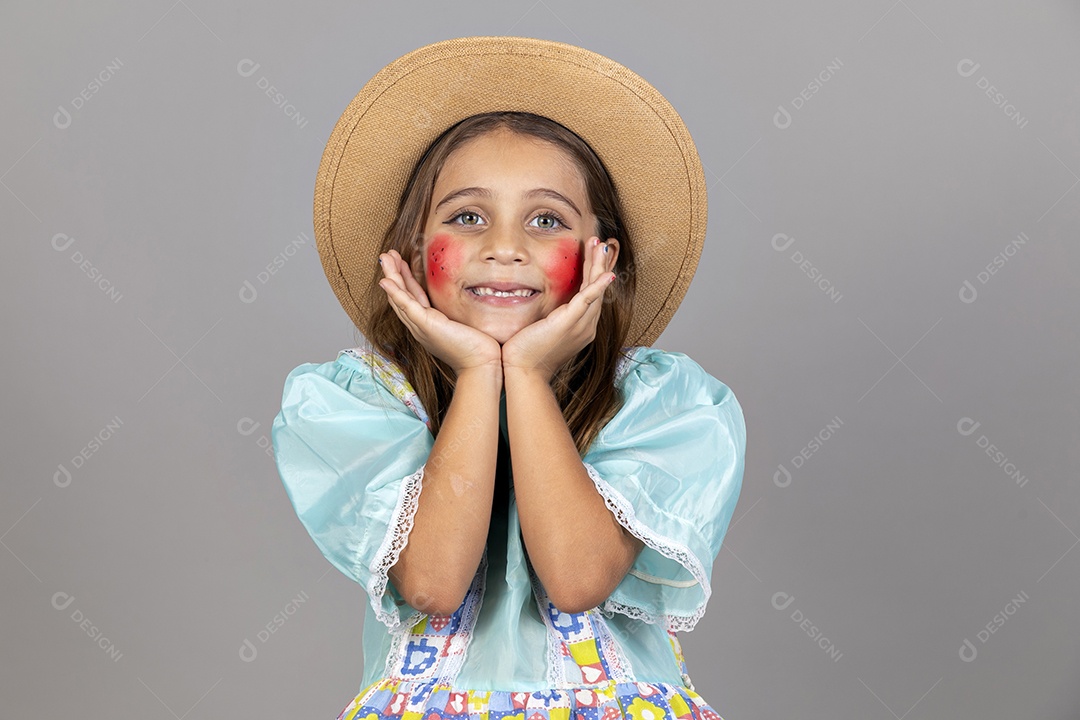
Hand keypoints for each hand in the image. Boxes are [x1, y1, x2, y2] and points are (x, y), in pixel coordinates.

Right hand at [377, 249, 501, 375]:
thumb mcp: (465, 322)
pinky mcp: (426, 326)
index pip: (413, 298)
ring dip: (390, 277)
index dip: (405, 280)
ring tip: (383, 258)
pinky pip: (406, 306)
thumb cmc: (479, 347)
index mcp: (429, 324)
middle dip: (393, 275)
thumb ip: (460, 311)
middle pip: (401, 297)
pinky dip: (395, 293)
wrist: (481, 364)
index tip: (401, 263)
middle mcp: (421, 326)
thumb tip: (468, 297)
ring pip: (400, 298)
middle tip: (386, 256)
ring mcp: (421, 327)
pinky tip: (386, 281)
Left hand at [501, 237, 615, 382]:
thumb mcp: (540, 330)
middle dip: (600, 263)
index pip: (590, 293)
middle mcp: (585, 326)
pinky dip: (598, 287)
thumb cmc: (526, 354)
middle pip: (597, 289)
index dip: (594, 272)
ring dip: (599, 266)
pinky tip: (607, 275)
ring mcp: (580, 325)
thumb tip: (540, 305)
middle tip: (603, 243)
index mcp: (580, 326)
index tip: (594, 253)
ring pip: (595, 290)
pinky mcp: (569, 324)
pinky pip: (588, 301)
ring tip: (602, 245)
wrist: (524, 372)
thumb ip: (546, 316)